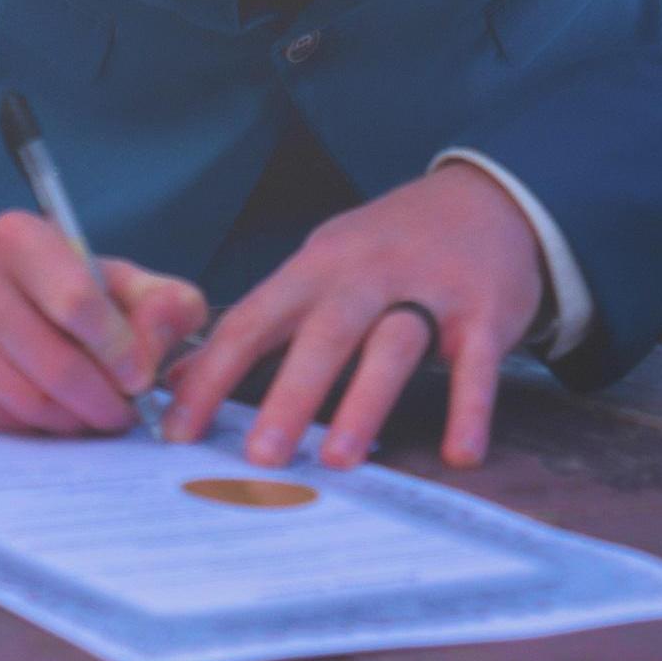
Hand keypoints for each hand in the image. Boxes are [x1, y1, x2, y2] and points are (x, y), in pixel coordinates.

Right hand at [0, 212, 209, 435]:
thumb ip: (158, 301)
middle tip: (125, 414)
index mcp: (17, 238)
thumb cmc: (51, 288)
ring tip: (94, 416)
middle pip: (54, 365)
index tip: (140, 377)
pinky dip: (35, 431)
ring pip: (27, 402)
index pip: (76, 302)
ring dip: (74, 422)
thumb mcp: (108, 278)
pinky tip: (53, 416)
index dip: (119, 350)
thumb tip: (167, 336)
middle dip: (104, 402)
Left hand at [160, 160, 545, 471]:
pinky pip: (476, 365)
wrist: (485, 199)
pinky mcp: (484, 313)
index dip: (212, 375)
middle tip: (259, 458)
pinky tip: (458, 455)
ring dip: (363, 403)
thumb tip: (180, 376)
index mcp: (314, 268)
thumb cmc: (385, 248)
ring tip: (337, 461)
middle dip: (288, 395)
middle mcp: (366, 275)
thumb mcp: (316, 267)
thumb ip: (258, 321)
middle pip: (322, 335)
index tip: (176, 431)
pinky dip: (469, 410)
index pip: (252, 321)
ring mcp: (428, 292)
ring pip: (392, 346)